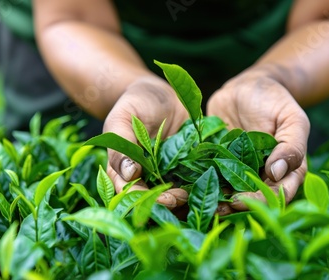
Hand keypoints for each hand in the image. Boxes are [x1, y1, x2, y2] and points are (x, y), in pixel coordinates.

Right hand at [104, 76, 188, 208]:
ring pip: (172, 196)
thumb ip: (121, 145)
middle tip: (177, 199)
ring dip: (181, 201)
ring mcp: (166, 174)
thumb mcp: (122, 119)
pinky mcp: (185, 167)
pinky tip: (206, 186)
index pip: (128, 192)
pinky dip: (198, 187)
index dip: (141, 199)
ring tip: (189, 195)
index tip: (156, 197)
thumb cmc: (135, 103)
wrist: (160, 94)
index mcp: (123, 169)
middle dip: (164, 203)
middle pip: (151, 200)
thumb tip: (129, 174)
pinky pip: (191, 182)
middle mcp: (145, 177)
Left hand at [207, 69, 309, 209]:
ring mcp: (239, 170)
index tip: (243, 200)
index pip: (278, 193)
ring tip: (203, 203)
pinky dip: (201, 183)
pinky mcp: (219, 163)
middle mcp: (263, 175)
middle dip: (236, 206)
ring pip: (231, 192)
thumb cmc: (275, 101)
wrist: (248, 86)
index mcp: (286, 170)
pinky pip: (211, 176)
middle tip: (219, 207)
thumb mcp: (291, 119)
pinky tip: (188, 188)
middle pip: (253, 198)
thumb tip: (277, 172)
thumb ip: (291, 145)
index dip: (261, 200)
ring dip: (218, 200)